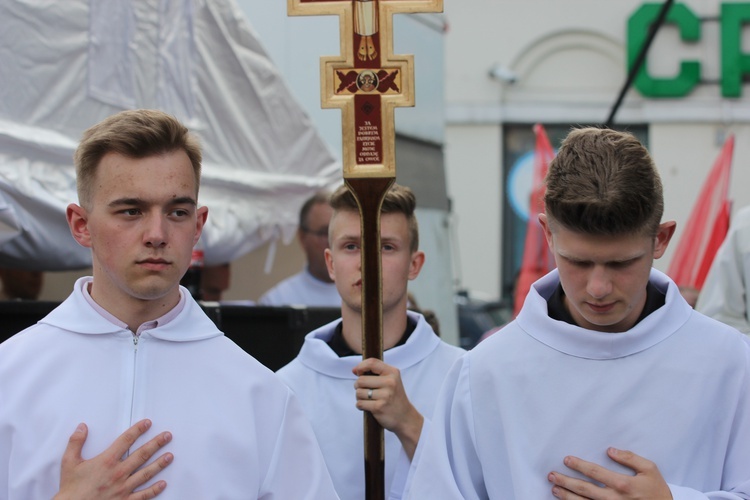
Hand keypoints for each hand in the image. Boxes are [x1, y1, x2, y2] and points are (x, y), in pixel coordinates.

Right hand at [54, 419, 172, 499]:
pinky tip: (163, 484)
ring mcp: (123, 488)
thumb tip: (82, 426)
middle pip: (142, 454)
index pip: (126, 440)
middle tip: (168, 436)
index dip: (138, 430)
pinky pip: (143, 495)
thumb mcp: (69, 462)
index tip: (148, 423)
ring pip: (146, 473)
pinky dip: (154, 490)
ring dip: (160, 464)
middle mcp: (118, 473)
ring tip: (170, 456)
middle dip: (156, 444)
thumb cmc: (71, 488)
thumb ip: (75, 442)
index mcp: (107, 461)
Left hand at [353, 358, 423, 459]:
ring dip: (359, 397)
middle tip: (365, 390)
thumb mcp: (391, 380)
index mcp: (393, 372)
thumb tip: (355, 370)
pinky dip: (360, 406)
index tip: (357, 372)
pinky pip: (360, 403)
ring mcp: (385, 395)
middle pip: (361, 380)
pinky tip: (368, 406)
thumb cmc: (394, 397)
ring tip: (368, 399)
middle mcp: (390, 382)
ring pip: (358, 392)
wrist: (405, 417)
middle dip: (358, 386)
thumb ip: (375, 372)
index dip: (360, 366)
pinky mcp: (379, 407)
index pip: (372, 362)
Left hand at [548, 448, 671, 498]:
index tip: (566, 460)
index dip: (579, 465)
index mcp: (623, 485)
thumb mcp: (650, 469)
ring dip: (567, 496)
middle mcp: (615, 499)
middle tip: (551, 475)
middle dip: (566, 482)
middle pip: (584, 489)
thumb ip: (630, 458)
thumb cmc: (657, 490)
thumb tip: (610, 450)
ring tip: (554, 489)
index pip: (595, 473)